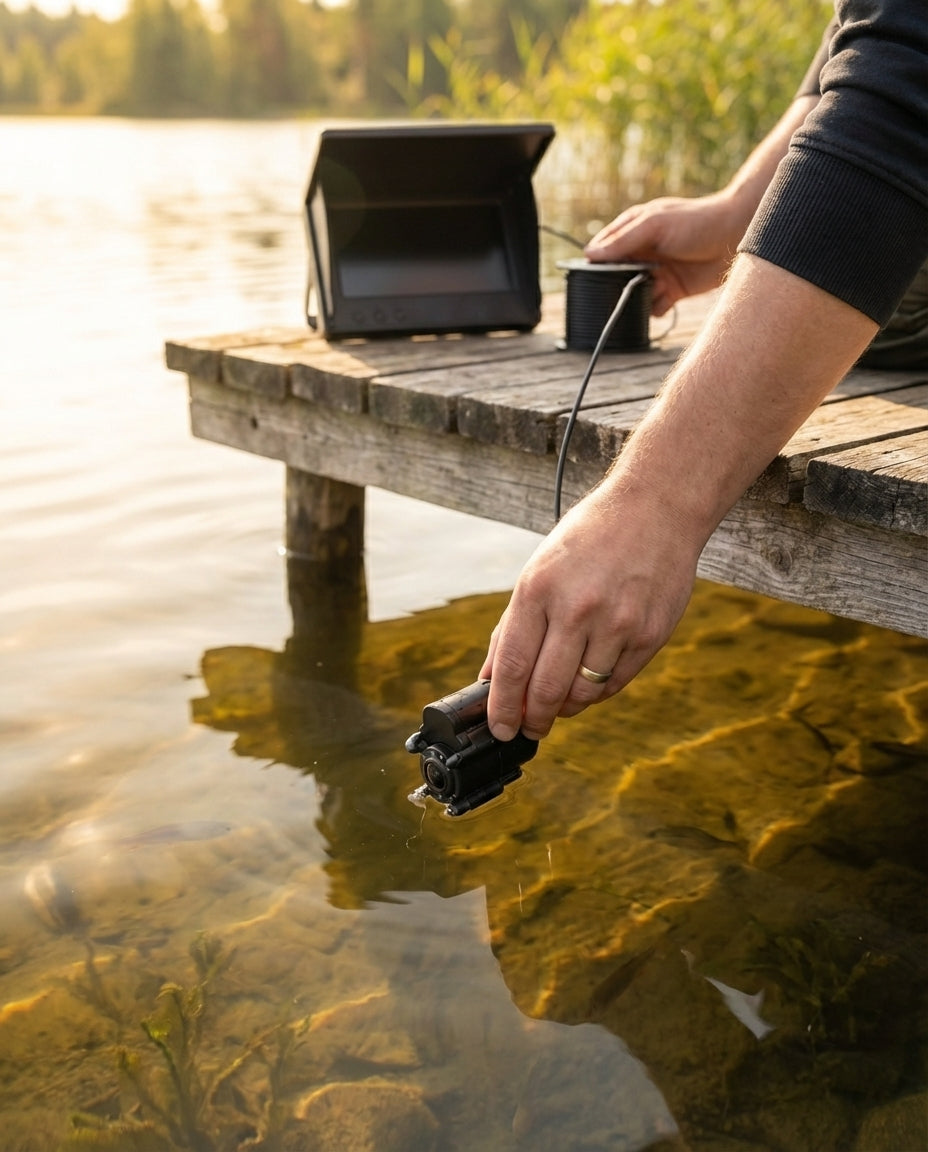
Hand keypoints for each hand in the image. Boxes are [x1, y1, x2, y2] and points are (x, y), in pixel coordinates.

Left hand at [479, 479, 699, 741]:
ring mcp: (617, 624)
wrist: (656, 508)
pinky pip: (615, 683)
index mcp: (538, 589)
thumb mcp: (539, 570)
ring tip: (558, 705)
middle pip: (546, 689)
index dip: (501, 706)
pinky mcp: (650, 635)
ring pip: (583, 694)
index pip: (512, 666)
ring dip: (565, 708)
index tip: (499, 728)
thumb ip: (514, 626)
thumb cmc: (589, 539)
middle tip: (528, 728)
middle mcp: (577, 608)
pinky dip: (596, 692)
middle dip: (532, 719)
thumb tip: (493, 679)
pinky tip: (587, 684)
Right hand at [585, 193, 742, 315]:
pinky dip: (654, 308)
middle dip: (618, 286)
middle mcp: (643, 253)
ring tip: (655, 287)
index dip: (596, 265)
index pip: (604, 251)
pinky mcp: (673, 290)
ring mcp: (657, 272)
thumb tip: (589, 254)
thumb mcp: (654, 225)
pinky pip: (653, 306)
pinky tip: (664, 299)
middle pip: (617, 277)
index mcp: (634, 231)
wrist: (737, 234)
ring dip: (638, 297)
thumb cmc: (696, 221)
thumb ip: (622, 240)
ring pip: (634, 294)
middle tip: (626, 287)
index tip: (592, 278)